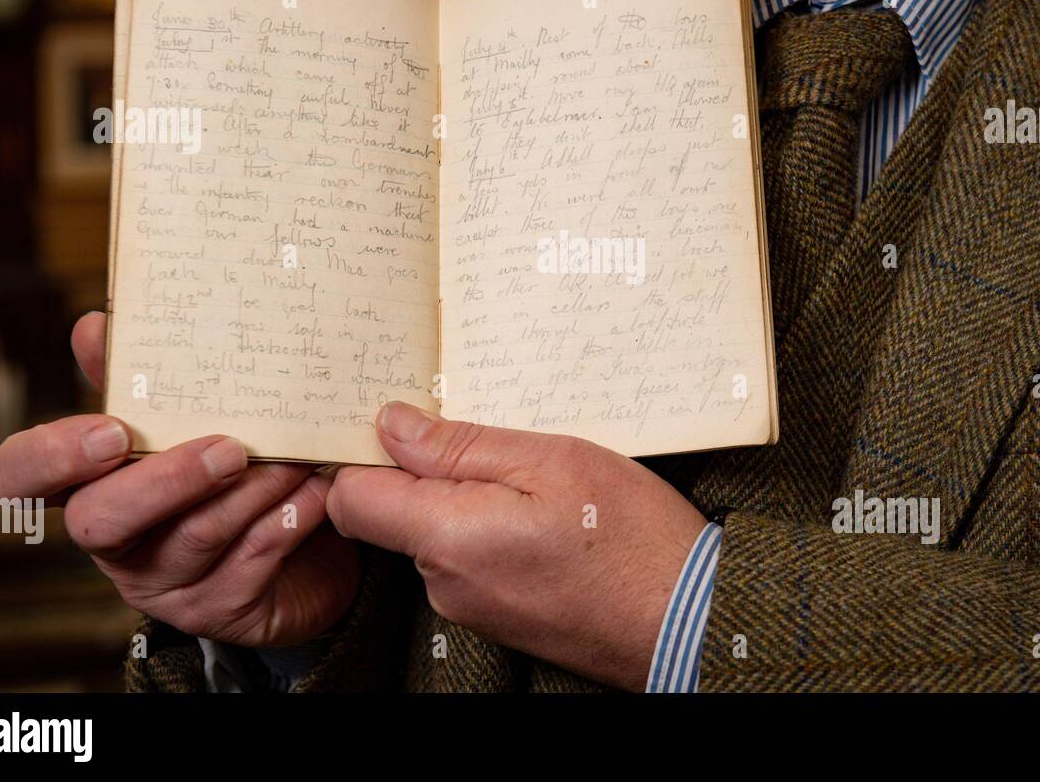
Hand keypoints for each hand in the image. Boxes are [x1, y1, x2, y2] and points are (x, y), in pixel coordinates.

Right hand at [0, 312, 359, 646]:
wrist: (310, 549)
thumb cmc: (232, 471)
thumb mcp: (190, 421)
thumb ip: (144, 380)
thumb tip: (95, 325)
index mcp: (88, 483)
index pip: (21, 476)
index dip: (52, 455)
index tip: (112, 429)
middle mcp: (114, 540)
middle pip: (101, 520)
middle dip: (168, 481)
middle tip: (228, 448)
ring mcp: (164, 582)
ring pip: (195, 537)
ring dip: (251, 492)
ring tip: (296, 457)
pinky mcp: (220, 610)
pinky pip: (253, 562)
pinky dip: (290, 519)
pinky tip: (318, 490)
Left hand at [326, 401, 708, 689]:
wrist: (687, 621)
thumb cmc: (631, 538)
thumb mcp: (553, 461)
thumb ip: (462, 446)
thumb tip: (392, 424)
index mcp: (448, 538)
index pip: (351, 495)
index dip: (363, 451)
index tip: (402, 418)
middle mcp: (443, 582)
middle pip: (393, 512)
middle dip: (427, 467)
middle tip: (494, 436)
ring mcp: (469, 606)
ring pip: (435, 533)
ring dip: (468, 497)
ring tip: (534, 476)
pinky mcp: (496, 616)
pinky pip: (468, 557)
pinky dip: (490, 526)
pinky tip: (544, 512)